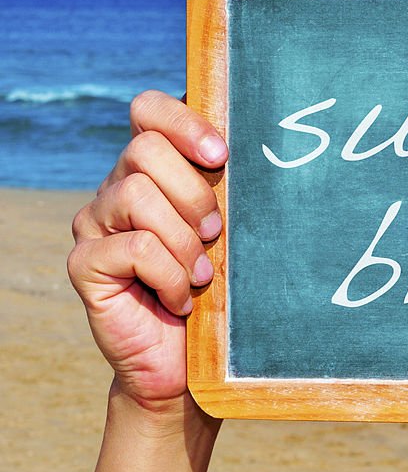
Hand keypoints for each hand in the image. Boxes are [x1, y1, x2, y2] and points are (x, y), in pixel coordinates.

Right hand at [68, 90, 227, 410]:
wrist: (187, 361)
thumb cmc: (218, 288)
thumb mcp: (231, 230)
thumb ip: (229, 187)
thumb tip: (258, 142)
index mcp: (153, 170)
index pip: (148, 110)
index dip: (183, 121)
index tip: (222, 155)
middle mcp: (117, 188)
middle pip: (144, 149)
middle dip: (194, 193)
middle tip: (215, 233)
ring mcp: (94, 223)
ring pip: (136, 195)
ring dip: (183, 239)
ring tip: (201, 273)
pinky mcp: (84, 263)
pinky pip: (134, 248)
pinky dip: (169, 275)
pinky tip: (180, 298)